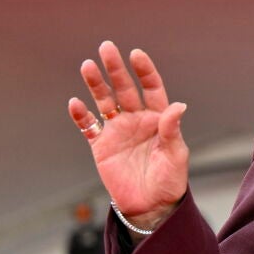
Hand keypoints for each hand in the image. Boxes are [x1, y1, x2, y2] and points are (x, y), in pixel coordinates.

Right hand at [67, 41, 188, 228]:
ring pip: (104, 102)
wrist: (151, 206)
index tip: (136, 54)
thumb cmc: (169, 181)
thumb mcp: (175, 154)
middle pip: (124, 88)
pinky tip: (75, 103)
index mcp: (157, 118)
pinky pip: (88, 127)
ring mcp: (117, 131)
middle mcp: (136, 120)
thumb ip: (172, 130)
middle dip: (115, 68)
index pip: (151, 88)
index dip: (144, 71)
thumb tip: (178, 105)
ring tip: (87, 66)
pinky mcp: (101, 146)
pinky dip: (81, 116)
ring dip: (95, 85)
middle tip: (106, 47)